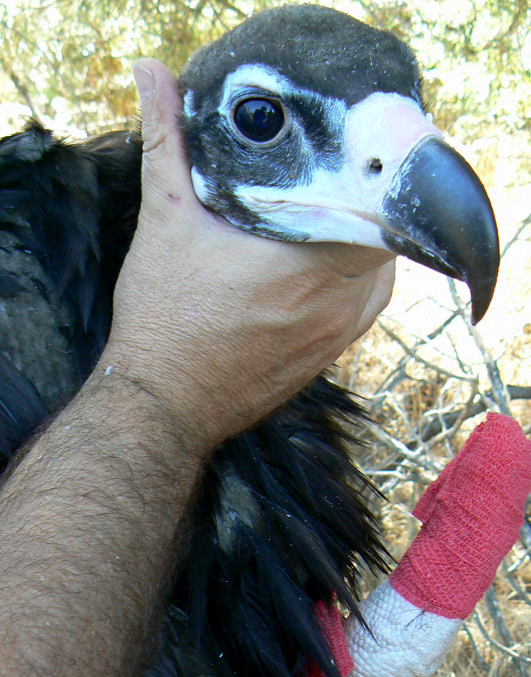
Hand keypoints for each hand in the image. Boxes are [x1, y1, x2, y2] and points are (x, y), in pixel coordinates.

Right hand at [103, 58, 394, 454]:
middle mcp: (338, 305)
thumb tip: (152, 76)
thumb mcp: (165, 222)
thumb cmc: (164, 321)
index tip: (348, 164)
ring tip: (321, 222)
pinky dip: (348, 283)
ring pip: (377, 277)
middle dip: (360, 209)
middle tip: (328, 186)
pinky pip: (360, 309)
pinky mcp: (327, 359)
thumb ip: (168, 144)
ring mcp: (338, 338)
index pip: (381, 210)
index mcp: (311, 264)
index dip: (371, 181)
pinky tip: (313, 269)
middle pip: (382, 240)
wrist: (163, 403)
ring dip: (358, 247)